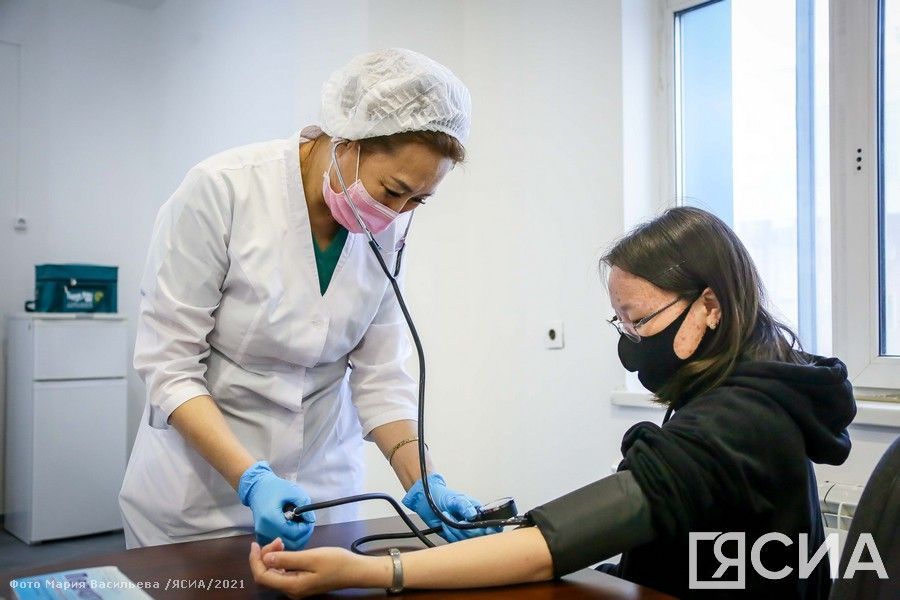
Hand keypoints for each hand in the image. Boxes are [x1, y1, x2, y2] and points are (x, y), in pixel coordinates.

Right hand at [238, 461, 314, 549]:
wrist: (258, 488)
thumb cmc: (276, 488)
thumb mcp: (293, 492)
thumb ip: (304, 505)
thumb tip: (311, 520)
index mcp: (271, 518)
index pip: (293, 533)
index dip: (305, 528)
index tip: (309, 520)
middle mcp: (265, 529)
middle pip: (290, 544)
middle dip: (302, 535)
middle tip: (306, 524)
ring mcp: (262, 535)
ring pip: (286, 547)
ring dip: (296, 539)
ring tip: (299, 525)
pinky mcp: (261, 536)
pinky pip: (278, 546)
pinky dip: (288, 540)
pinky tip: (291, 528)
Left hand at [249, 538, 376, 598]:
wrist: (355, 571)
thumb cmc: (335, 562)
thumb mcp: (311, 557)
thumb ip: (287, 559)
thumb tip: (265, 558)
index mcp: (292, 586)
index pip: (262, 576)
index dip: (255, 560)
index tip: (255, 543)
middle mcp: (291, 591)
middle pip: (267, 576)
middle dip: (265, 556)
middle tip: (277, 540)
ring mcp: (297, 588)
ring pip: (274, 574)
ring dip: (273, 558)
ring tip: (281, 542)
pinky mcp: (302, 583)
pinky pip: (283, 574)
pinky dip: (281, 561)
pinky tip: (286, 551)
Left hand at [402, 473, 501, 541]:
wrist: (428, 501)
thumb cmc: (444, 496)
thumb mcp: (455, 498)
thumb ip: (464, 505)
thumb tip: (472, 514)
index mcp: (478, 513)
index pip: (491, 524)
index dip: (492, 530)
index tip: (487, 529)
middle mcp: (473, 523)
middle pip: (479, 536)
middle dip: (468, 531)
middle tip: (460, 522)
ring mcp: (464, 531)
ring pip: (466, 541)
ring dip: (455, 531)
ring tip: (447, 518)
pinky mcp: (455, 537)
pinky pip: (455, 542)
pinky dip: (449, 533)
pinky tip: (444, 524)